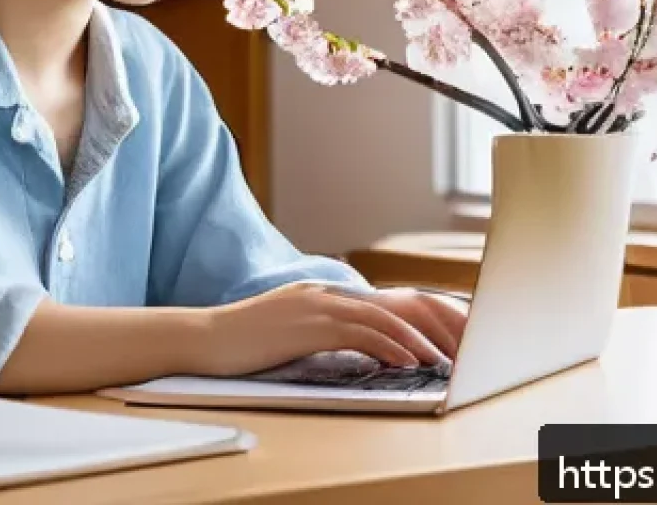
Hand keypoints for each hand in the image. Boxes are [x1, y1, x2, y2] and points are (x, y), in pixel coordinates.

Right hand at [199, 282, 468, 377]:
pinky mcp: (309, 325)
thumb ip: (317, 330)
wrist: (206, 338)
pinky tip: (407, 362)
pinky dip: (390, 347)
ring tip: (440, 360)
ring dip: (414, 340)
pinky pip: (361, 334)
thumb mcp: (286, 328)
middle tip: (450, 348)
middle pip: (387, 306)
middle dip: (422, 328)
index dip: (409, 321)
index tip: (436, 340)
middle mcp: (322, 293)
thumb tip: (352, 347)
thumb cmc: (242, 342)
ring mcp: (316, 306)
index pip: (376, 303)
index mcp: (318, 293)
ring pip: (380, 318)